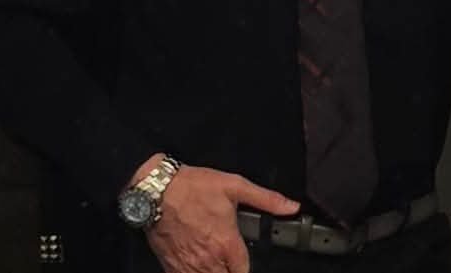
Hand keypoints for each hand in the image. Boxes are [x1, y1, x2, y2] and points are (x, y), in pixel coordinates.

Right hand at [144, 163, 299, 272]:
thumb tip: (292, 206)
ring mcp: (189, 267)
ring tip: (215, 261)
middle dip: (230, 271)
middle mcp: (209, 261)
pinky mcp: (172, 267)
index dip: (245, 267)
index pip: (244, 271)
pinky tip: (197, 265)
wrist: (158, 190)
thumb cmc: (195, 187)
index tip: (242, 259)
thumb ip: (265, 199)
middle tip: (228, 259)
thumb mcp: (234, 185)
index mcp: (227, 243)